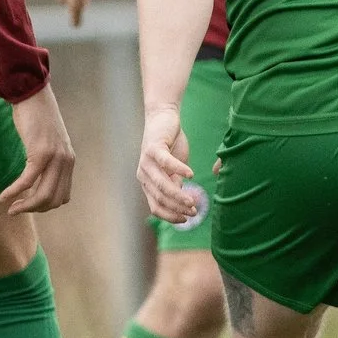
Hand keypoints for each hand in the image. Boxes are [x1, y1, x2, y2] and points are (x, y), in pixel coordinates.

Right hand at [0, 85, 76, 213]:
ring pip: (42, 195)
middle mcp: (66, 161)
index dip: (45, 206)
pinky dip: (15, 191)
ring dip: (25, 206)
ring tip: (11, 208)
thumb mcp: (48, 140)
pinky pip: (27, 181)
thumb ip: (49, 158)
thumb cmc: (36, 116)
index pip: (62, 196)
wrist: (32, 93)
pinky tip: (4, 196)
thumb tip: (37, 176)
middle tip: (16, 210)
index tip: (28, 203)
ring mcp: (54, 158)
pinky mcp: (40, 153)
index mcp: (69, 160)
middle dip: (33, 209)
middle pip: (53, 200)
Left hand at [137, 101, 197, 222]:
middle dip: (178, 208)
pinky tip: (191, 175)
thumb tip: (183, 202)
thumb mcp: (174, 170)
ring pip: (162, 185)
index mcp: (147, 183)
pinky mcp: (153, 148)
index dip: (171, 216)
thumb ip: (176, 184)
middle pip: (161, 198)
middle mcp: (143, 175)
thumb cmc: (170, 145)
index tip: (187, 219)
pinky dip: (179, 170)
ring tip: (193, 200)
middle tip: (194, 211)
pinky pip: (166, 163)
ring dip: (178, 195)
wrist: (163, 118)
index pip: (156, 207)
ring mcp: (146, 162)